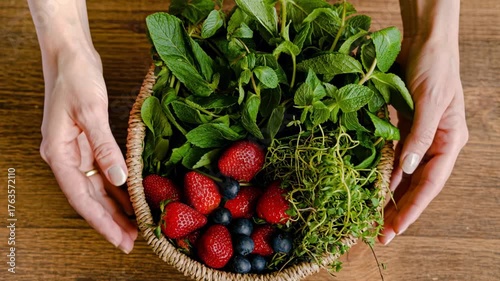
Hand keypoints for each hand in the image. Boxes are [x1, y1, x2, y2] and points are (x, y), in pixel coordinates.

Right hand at [39, 48, 137, 252]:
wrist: (71, 54)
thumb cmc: (76, 78)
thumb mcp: (91, 112)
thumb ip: (105, 148)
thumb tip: (119, 179)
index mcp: (59, 153)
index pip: (80, 197)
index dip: (101, 221)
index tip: (119, 239)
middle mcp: (66, 157)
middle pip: (88, 198)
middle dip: (110, 221)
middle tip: (131, 241)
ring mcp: (76, 151)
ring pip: (96, 188)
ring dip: (114, 208)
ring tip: (134, 226)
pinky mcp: (88, 143)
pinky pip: (102, 172)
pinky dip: (117, 187)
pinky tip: (130, 197)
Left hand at [379, 36, 468, 243]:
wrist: (425, 40)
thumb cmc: (434, 66)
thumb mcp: (428, 100)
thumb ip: (418, 136)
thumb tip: (406, 170)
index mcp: (449, 140)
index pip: (430, 183)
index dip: (413, 208)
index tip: (396, 229)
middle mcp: (435, 143)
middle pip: (417, 185)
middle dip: (400, 210)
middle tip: (379, 234)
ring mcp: (419, 136)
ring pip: (404, 175)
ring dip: (390, 196)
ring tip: (373, 218)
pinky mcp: (404, 127)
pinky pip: (393, 157)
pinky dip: (383, 173)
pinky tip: (373, 187)